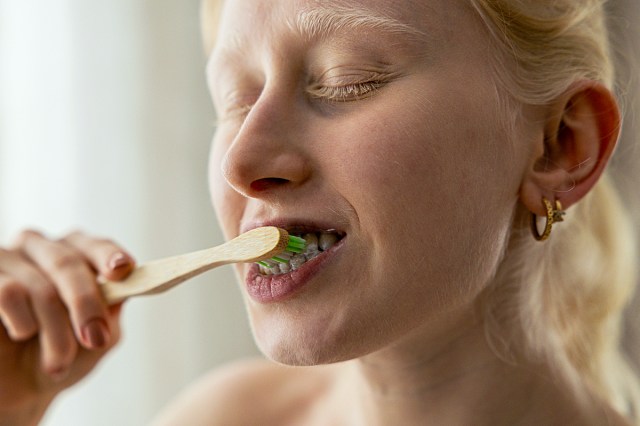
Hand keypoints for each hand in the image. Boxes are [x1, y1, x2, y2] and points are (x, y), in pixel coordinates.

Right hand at [0, 230, 134, 421]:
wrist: (17, 387)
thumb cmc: (60, 354)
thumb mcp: (97, 338)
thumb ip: (111, 311)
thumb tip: (122, 290)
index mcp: (74, 254)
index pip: (94, 245)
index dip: (108, 255)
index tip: (122, 270)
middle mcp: (39, 247)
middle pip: (67, 263)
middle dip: (86, 305)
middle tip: (95, 339)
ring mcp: (6, 259)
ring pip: (39, 287)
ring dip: (54, 332)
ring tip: (57, 363)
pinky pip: (8, 293)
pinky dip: (23, 323)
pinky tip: (23, 334)